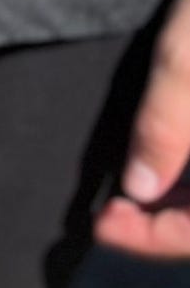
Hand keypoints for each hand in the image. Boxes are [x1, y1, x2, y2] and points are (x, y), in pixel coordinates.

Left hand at [96, 0, 189, 258]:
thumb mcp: (187, 51)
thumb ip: (167, 120)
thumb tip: (138, 189)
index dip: (157, 236)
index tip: (106, 223)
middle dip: (162, 222)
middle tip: (106, 213)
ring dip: (172, 201)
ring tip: (120, 196)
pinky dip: (184, 174)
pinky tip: (149, 165)